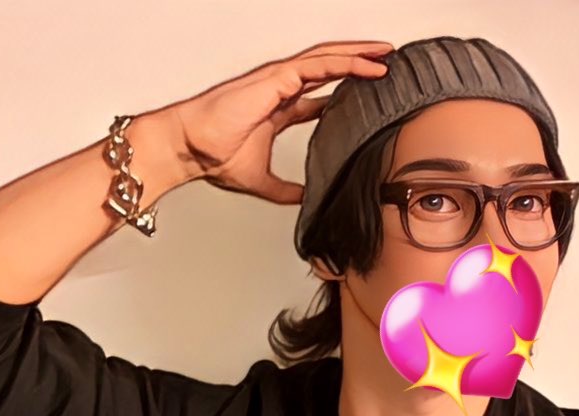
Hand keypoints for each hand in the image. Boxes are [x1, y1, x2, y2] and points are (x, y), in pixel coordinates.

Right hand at [170, 40, 391, 203]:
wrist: (191, 149)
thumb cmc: (213, 157)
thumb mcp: (262, 180)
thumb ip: (285, 189)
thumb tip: (306, 199)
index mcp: (277, 109)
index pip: (318, 94)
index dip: (344, 91)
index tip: (368, 94)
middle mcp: (280, 90)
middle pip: (328, 69)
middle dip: (358, 65)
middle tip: (386, 64)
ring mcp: (279, 80)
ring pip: (327, 58)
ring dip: (358, 55)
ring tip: (385, 54)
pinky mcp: (277, 78)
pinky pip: (319, 64)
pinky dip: (346, 61)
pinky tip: (368, 63)